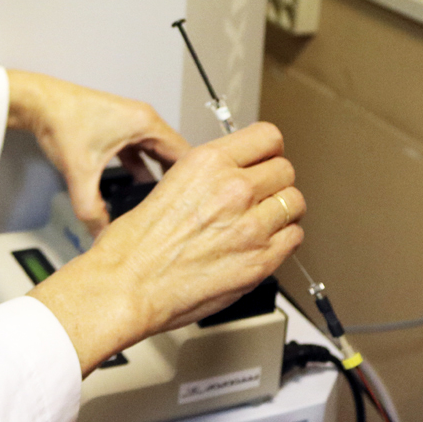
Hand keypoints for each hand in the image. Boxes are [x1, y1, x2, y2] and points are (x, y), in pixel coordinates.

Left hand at [6, 70, 190, 235]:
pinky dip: (140, 169)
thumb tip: (101, 234)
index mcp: (145, 123)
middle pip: (173, 155)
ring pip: (155, 154)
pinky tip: (135, 189)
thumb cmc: (60, 121)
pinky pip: (139, 151)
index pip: (184, 155)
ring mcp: (130, 123)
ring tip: (160, 203)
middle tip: (181, 209)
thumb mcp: (80, 172)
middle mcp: (143, 120)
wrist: (37, 102)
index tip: (196, 203)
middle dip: (176, 182)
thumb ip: (91, 209)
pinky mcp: (117, 128)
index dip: (193, 181)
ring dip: (157, 177)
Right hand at [27, 122, 304, 374]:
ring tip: (265, 220)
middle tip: (262, 194)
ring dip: (282, 210)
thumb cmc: (135, 244)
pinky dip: (284, 239)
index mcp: (207, 163)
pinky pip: (294, 238)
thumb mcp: (169, 185)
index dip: (267, 150)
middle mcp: (233, 188)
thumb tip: (233, 175)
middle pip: (285, 169)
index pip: (268, 137)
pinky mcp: (260, 260)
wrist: (128, 284)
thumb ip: (208, 177)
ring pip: (295, 202)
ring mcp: (251, 225)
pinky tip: (264, 243)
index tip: (263, 159)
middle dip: (274, 181)